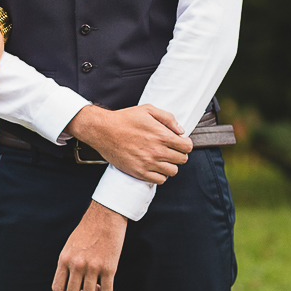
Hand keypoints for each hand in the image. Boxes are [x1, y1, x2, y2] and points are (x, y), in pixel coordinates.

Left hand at [51, 201, 126, 290]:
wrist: (105, 215)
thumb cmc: (88, 231)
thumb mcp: (70, 246)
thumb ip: (67, 264)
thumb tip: (68, 285)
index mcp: (64, 259)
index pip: (57, 289)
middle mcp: (77, 265)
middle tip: (86, 289)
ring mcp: (93, 267)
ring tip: (97, 284)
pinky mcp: (109, 268)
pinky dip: (107, 290)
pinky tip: (107, 280)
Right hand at [68, 104, 191, 184]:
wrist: (103, 130)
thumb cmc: (124, 119)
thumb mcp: (148, 110)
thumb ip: (168, 118)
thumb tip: (181, 131)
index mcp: (161, 135)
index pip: (187, 147)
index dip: (185, 144)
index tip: (179, 143)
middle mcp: (157, 151)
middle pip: (182, 160)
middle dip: (179, 154)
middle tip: (170, 150)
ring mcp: (148, 163)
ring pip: (173, 171)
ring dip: (170, 165)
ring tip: (161, 158)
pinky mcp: (139, 172)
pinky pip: (160, 180)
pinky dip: (160, 175)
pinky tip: (154, 166)